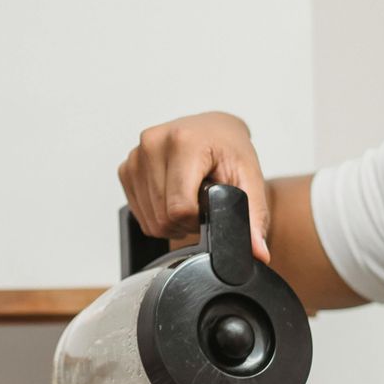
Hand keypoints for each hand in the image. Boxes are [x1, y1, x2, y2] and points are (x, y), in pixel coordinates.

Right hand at [118, 112, 271, 261]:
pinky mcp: (126, 167)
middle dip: (185, 221)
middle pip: (162, 217)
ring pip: (149, 219)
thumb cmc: (230, 151)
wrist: (214, 130)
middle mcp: (153, 144)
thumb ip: (253, 217)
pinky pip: (138, 212)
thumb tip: (257, 253)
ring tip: (189, 197)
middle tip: (202, 203)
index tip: (210, 207)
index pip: (179, 209)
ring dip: (170, 219)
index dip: (197, 220)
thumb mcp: (250, 179)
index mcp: (183, 142)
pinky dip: (156, 213)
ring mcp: (136, 156)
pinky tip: (172, 194)